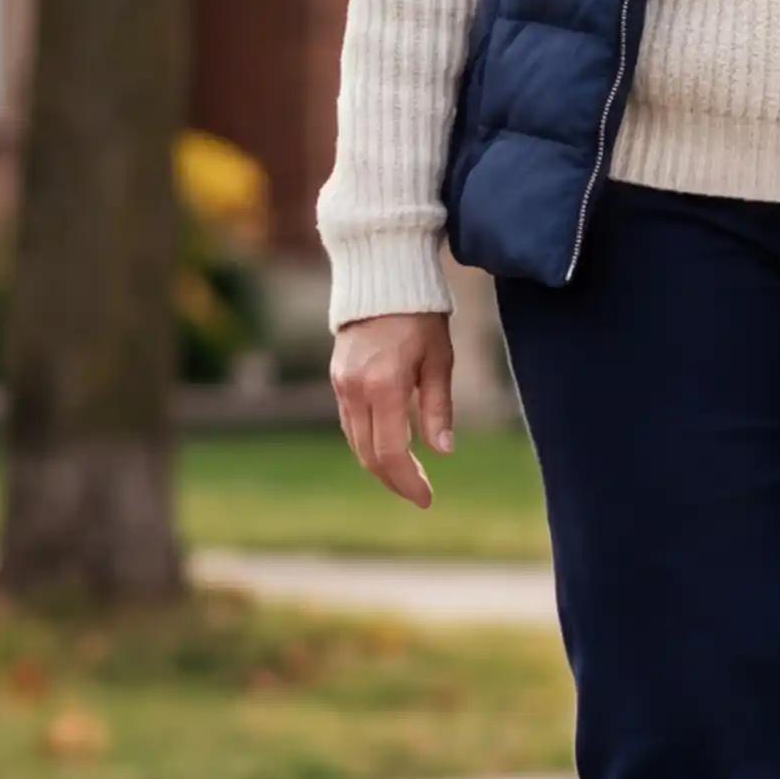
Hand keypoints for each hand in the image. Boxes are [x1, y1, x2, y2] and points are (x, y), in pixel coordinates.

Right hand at [331, 311, 456, 507]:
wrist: (382, 279)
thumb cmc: (420, 317)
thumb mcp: (439, 360)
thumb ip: (438, 407)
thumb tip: (442, 452)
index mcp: (384, 385)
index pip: (390, 451)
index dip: (407, 480)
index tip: (426, 499)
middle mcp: (355, 389)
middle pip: (368, 454)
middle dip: (394, 480)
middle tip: (420, 495)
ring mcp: (341, 385)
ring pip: (355, 442)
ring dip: (379, 465)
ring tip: (408, 478)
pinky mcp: (337, 379)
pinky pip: (350, 423)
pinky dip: (368, 442)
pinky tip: (390, 450)